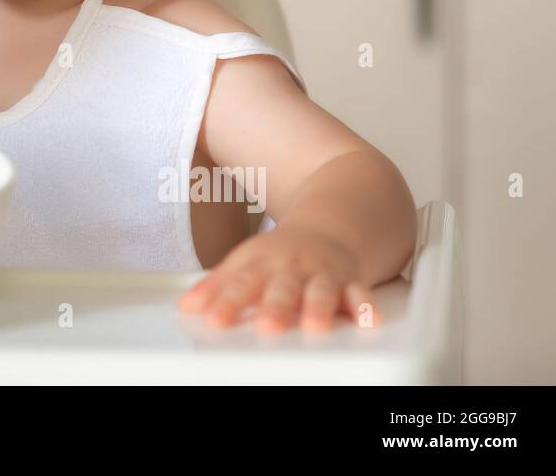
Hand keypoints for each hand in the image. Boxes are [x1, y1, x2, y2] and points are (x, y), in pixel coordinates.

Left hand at [178, 225, 377, 332]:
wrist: (326, 228)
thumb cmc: (280, 255)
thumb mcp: (245, 262)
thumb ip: (217, 286)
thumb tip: (186, 306)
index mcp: (261, 263)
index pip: (240, 283)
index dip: (226, 301)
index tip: (214, 319)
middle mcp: (292, 267)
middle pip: (281, 287)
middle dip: (275, 306)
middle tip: (267, 325)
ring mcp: (321, 273)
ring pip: (321, 291)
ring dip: (318, 308)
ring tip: (315, 326)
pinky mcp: (350, 282)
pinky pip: (361, 293)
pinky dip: (366, 306)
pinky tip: (368, 320)